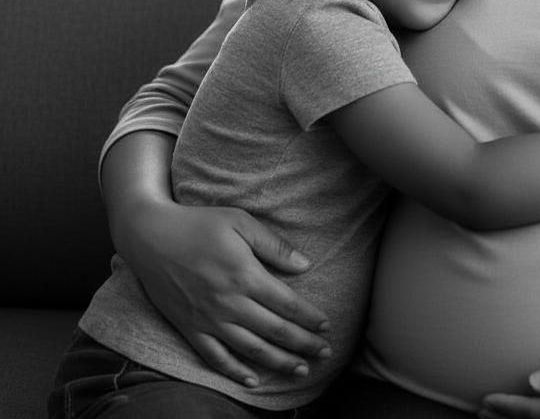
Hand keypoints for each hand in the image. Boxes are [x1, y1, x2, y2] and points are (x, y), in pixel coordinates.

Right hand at [117, 199, 331, 386]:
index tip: (326, 326)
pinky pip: (215, 357)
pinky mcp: (189, 328)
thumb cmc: (199, 223)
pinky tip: (252, 381)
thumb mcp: (240, 221)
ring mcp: (208, 319)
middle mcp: (229, 303)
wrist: (150, 237)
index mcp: (245, 275)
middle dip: (303, 344)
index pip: (287, 304)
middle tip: (325, 353)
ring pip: (250, 349)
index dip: (309, 318)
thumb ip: (273, 245)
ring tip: (301, 370)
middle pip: (274, 330)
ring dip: (278, 362)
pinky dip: (234, 372)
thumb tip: (305, 265)